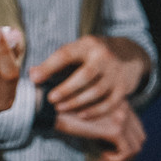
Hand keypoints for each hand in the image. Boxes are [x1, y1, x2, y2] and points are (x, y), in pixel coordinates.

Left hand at [31, 35, 150, 119]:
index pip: (66, 54)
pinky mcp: (123, 87)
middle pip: (85, 75)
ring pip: (96, 91)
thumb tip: (32, 74)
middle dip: (66, 89)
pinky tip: (81, 115)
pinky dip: (95, 111)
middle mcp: (104, 57)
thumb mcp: (76, 50)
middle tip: (50, 99)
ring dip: (77, 102)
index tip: (34, 79)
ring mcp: (115, 73)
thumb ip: (55, 62)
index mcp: (87, 45)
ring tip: (60, 108)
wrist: (129, 54)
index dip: (49, 67)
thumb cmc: (92, 55)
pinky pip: (110, 103)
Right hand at [54, 101, 146, 160]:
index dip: (124, 141)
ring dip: (122, 158)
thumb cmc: (61, 109)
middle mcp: (124, 108)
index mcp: (118, 101)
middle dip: (126, 151)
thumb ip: (101, 119)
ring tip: (105, 157)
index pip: (135, 126)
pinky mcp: (113, 130)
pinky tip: (102, 158)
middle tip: (108, 156)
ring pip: (136, 147)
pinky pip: (126, 152)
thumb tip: (106, 140)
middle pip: (139, 137)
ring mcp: (121, 118)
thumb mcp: (86, 111)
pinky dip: (116, 160)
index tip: (106, 148)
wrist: (51, 106)